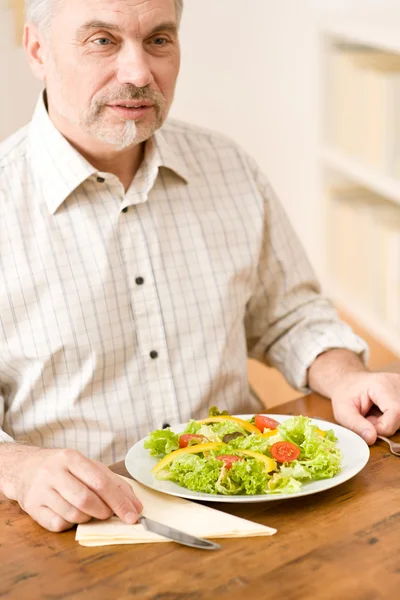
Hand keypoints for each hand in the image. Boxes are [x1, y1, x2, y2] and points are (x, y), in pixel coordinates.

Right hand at [3, 447, 142, 531]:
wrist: (25, 468)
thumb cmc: (64, 468)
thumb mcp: (89, 466)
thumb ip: (114, 483)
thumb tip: (136, 506)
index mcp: (71, 458)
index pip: (100, 482)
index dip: (119, 501)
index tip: (132, 516)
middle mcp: (53, 472)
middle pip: (85, 499)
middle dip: (103, 511)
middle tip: (108, 514)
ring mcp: (40, 490)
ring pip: (72, 514)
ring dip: (87, 518)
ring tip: (88, 511)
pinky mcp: (32, 508)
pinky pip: (57, 524)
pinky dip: (70, 524)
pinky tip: (69, 514)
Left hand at [331, 372, 399, 443]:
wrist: (347, 382)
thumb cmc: (344, 394)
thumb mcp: (343, 411)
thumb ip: (356, 426)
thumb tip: (372, 438)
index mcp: (381, 384)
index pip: (396, 412)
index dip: (383, 428)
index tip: (368, 428)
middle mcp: (396, 383)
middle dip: (385, 425)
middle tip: (369, 418)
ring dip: (389, 422)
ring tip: (373, 414)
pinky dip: (391, 418)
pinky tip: (380, 412)